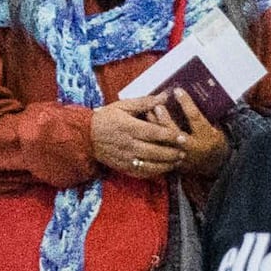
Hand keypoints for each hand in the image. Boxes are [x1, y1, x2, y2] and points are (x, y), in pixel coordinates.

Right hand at [87, 95, 217, 178]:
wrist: (85, 136)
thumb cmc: (105, 118)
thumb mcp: (123, 106)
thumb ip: (144, 102)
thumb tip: (164, 97)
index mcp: (128, 127)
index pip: (153, 133)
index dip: (169, 136)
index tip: (182, 137)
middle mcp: (127, 144)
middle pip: (154, 151)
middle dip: (172, 152)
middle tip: (185, 151)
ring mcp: (125, 158)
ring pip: (150, 164)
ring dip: (166, 164)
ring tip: (177, 161)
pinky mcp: (122, 167)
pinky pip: (141, 173)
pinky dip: (154, 172)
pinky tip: (163, 169)